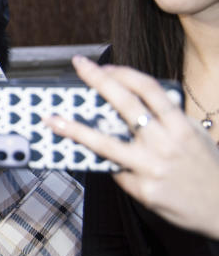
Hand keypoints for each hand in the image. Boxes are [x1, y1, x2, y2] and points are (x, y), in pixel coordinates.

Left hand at [47, 56, 218, 239]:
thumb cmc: (207, 169)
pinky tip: (98, 162)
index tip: (101, 65)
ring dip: (74, 129)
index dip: (122, 73)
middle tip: (78, 65)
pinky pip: (116, 172)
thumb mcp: (194, 137)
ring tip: (52, 119)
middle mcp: (165, 143)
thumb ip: (166, 121)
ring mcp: (152, 167)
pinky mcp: (144, 190)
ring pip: (105, 143)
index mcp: (180, 126)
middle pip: (125, 104)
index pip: (148, 89)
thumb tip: (131, 106)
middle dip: (98, 80)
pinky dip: (108, 165)